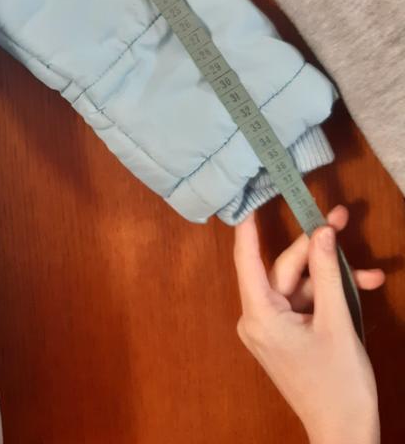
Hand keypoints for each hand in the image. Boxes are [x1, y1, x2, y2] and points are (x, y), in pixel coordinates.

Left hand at [234, 206, 382, 443]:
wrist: (345, 436)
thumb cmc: (338, 385)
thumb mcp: (337, 322)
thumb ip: (328, 273)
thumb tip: (322, 231)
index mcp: (259, 316)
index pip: (248, 259)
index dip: (249, 227)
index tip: (249, 198)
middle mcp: (257, 319)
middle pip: (285, 270)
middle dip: (317, 250)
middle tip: (340, 218)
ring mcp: (271, 328)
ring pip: (300, 286)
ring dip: (333, 278)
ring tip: (370, 273)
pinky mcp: (285, 336)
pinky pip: (304, 304)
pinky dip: (329, 297)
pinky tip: (362, 289)